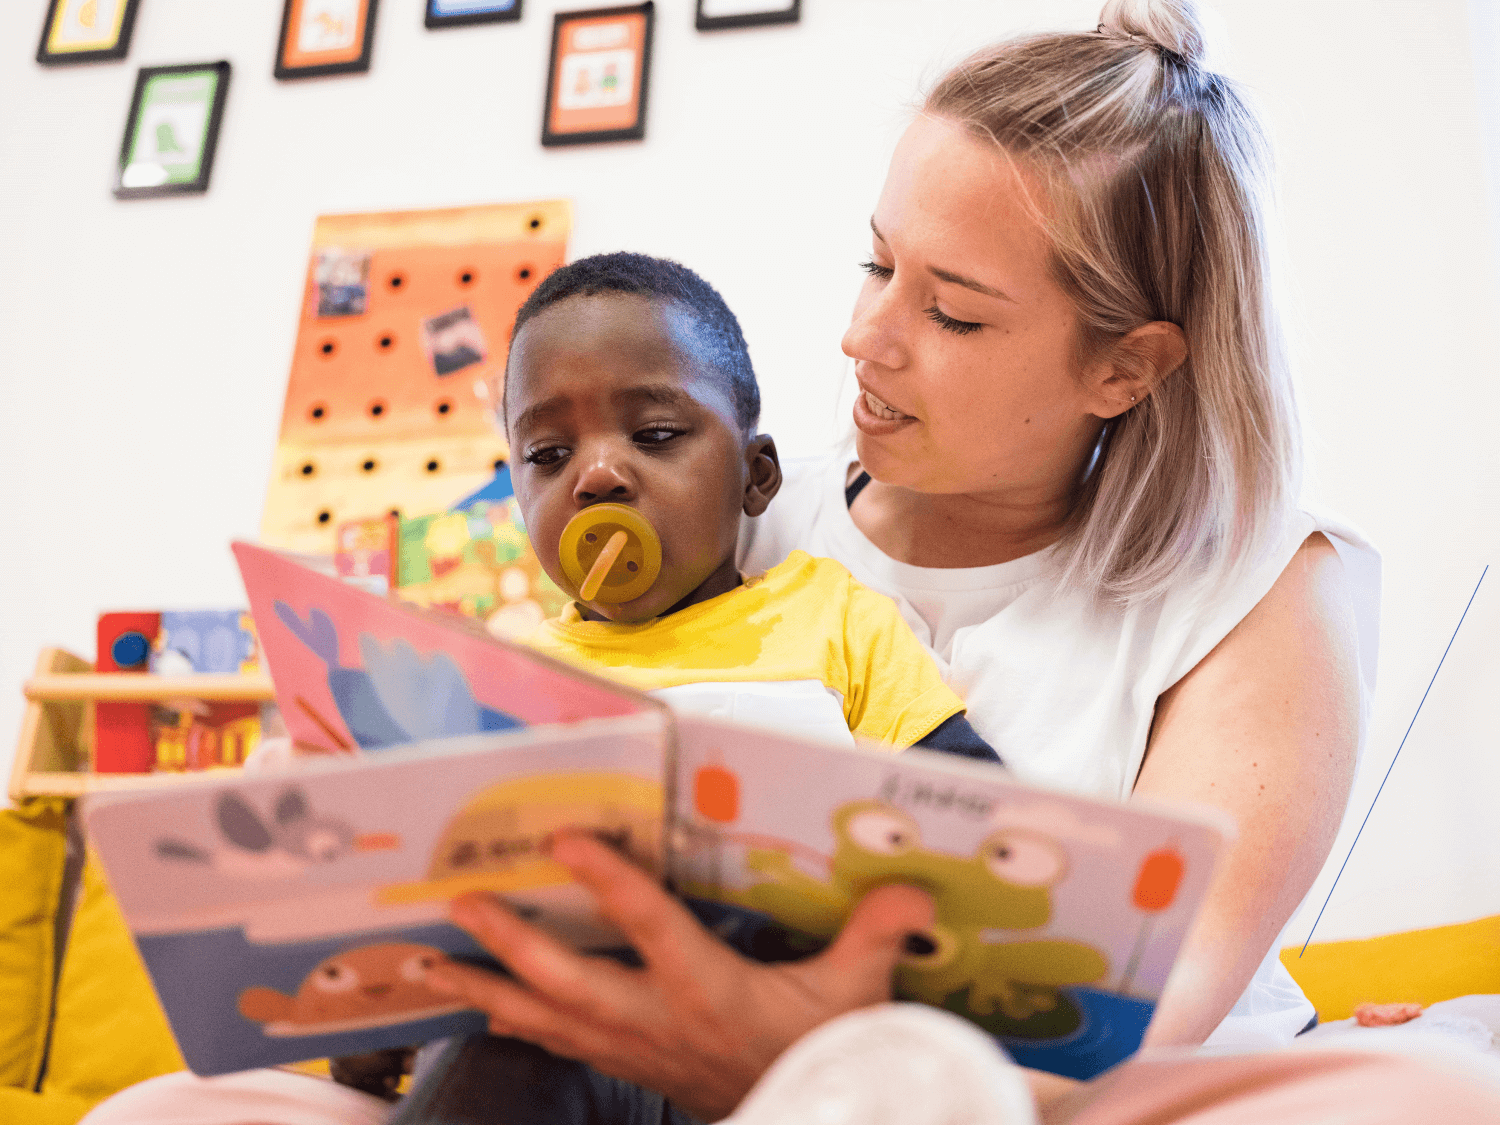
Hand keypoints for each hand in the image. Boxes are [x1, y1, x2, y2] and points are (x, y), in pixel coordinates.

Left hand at [424, 829, 934, 1120]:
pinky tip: (475, 1004)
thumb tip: (911, 889)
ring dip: (484, 988)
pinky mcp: (621, 1063)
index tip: (563, 841)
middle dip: (510, 944)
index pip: (648, 928)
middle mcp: (654, 1020)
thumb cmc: (820, 1051)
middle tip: (460, 902)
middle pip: (568, 982)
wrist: (799, 1116)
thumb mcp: (855, 997)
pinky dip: (507, 1020)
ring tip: (427, 962)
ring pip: (541, 1019)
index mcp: (706, 991)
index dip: (606, 883)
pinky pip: (550, 1043)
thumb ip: (876, 938)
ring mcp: (629, 1048)